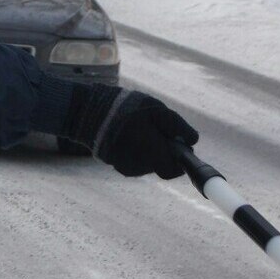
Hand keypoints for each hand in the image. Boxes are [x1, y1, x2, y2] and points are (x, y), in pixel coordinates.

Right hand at [64, 87, 198, 178]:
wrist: (87, 112)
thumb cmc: (125, 108)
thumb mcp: (157, 110)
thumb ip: (178, 127)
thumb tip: (192, 141)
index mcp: (153, 154)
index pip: (175, 170)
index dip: (180, 159)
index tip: (179, 145)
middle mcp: (139, 166)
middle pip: (159, 164)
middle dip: (161, 149)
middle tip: (154, 129)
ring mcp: (123, 166)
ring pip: (145, 162)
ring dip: (146, 148)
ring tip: (135, 127)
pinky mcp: (112, 162)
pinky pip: (130, 159)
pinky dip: (132, 149)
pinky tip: (124, 133)